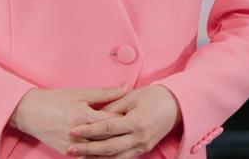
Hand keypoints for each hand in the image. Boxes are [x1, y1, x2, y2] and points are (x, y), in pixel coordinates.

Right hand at [9, 85, 127, 153]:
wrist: (28, 111)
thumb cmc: (54, 99)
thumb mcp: (80, 93)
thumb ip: (105, 93)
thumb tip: (126, 88)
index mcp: (83, 115)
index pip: (112, 121)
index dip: (126, 120)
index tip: (138, 117)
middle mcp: (78, 133)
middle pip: (107, 138)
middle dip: (122, 135)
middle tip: (135, 132)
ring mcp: (71, 145)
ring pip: (97, 151)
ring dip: (111, 149)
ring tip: (125, 144)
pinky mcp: (65, 152)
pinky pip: (85, 157)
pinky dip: (97, 156)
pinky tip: (107, 153)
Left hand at [66, 85, 180, 156]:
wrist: (178, 105)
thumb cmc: (156, 97)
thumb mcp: (133, 96)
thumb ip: (112, 106)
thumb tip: (94, 115)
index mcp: (136, 122)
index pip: (107, 128)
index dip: (89, 130)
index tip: (73, 131)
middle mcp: (140, 137)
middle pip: (108, 147)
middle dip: (88, 149)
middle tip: (71, 149)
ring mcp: (142, 146)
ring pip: (115, 157)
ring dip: (96, 158)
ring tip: (79, 157)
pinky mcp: (144, 150)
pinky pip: (123, 158)